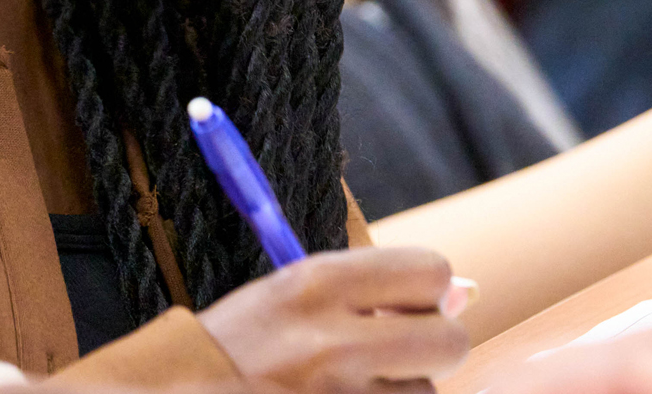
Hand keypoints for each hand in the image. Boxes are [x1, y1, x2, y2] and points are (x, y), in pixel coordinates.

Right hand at [197, 247, 466, 392]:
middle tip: (395, 352)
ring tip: (348, 387)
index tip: (404, 304)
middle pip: (451, 340)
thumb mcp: (293, 294)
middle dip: (434, 347)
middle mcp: (334, 341)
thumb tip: (467, 292)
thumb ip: (373, 288)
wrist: (184, 393)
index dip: (426, 291)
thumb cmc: (243, 345)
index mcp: (315, 284)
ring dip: (401, 392)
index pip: (430, 271)